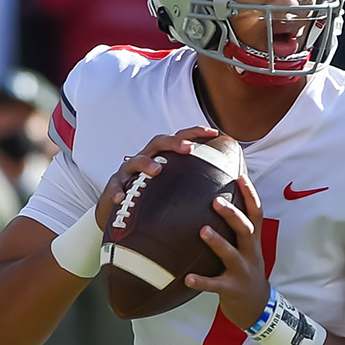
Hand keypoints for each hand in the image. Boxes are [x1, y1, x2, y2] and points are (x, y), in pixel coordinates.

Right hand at [95, 127, 220, 227]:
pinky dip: (117, 191)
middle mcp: (145, 158)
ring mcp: (128, 172)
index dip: (195, 132)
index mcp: (162, 157)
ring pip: (135, 161)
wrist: (120, 212)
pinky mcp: (114, 186)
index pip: (179, 138)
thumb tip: (230, 184)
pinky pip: (115, 187)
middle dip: (173, 142)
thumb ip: (196, 183)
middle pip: (158, 142)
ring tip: (157, 170)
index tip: (213, 132)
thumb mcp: (173, 187)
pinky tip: (121, 198)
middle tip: (189, 149)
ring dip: (146, 163)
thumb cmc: (153, 197)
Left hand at [184, 174, 269, 329]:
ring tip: (202, 231)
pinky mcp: (232, 289)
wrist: (258, 308)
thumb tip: (217, 202)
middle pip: (245, 229)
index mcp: (253, 241)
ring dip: (217, 242)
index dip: (250, 194)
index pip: (256, 213)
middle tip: (215, 200)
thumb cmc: (245, 273)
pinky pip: (215, 285)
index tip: (240, 176)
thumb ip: (235, 230)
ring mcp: (242, 271)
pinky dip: (201, 281)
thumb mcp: (246, 250)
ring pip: (231, 254)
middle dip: (232, 214)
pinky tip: (187, 278)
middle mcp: (250, 253)